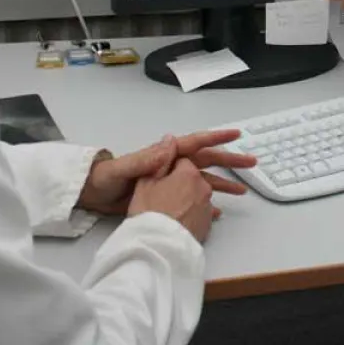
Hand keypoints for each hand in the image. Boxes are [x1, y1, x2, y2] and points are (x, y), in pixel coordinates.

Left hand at [78, 129, 256, 215]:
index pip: (195, 142)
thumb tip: (170, 142)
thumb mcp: (124, 168)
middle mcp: (170, 165)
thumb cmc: (104, 179)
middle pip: (206, 161)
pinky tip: (219, 211)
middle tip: (252, 162)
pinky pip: (192, 200)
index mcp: (163, 153)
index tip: (237, 134)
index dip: (217, 137)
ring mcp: (169, 182)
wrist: (91, 196)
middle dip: (230, 161)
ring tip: (243, 190)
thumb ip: (147, 158)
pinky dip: (206, 204)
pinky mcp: (165, 198)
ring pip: (202, 181)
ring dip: (223, 184)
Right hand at [130, 157, 215, 242]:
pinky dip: (193, 215)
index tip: (163, 173)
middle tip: (172, 190)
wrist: (159, 246)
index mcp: (188, 173)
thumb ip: (159, 161)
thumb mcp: (145, 183)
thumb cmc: (150, 213)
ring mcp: (206, 207)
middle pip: (193, 178)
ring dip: (191, 199)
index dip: (170, 166)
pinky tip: (183, 220)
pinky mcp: (207, 225)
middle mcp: (202, 188)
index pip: (182, 161)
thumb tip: (169, 139)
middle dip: (184, 182)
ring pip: (198, 197)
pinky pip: (200, 214)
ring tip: (177, 208)